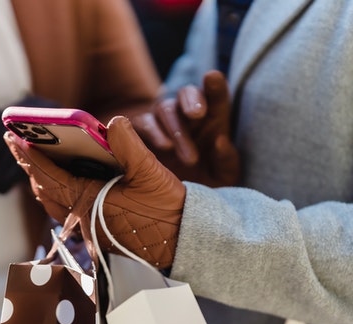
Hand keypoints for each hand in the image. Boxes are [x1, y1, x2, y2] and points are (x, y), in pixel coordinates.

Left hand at [5, 116, 184, 267]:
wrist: (181, 242)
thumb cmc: (167, 210)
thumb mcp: (151, 173)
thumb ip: (130, 146)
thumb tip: (114, 121)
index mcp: (88, 202)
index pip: (48, 177)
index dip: (29, 156)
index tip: (13, 137)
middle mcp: (81, 218)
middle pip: (43, 189)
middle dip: (28, 165)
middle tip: (15, 141)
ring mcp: (86, 227)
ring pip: (51, 201)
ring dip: (39, 179)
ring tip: (32, 157)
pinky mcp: (94, 231)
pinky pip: (64, 210)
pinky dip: (55, 191)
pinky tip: (59, 178)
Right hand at [133, 70, 239, 186]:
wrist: (177, 199)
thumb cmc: (206, 182)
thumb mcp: (224, 177)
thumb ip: (227, 160)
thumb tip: (220, 140)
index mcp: (213, 119)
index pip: (216, 95)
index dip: (215, 85)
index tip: (212, 77)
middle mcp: (187, 115)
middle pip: (187, 93)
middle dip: (192, 99)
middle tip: (197, 114)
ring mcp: (163, 122)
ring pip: (166, 108)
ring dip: (176, 128)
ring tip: (189, 157)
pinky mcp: (143, 133)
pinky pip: (144, 124)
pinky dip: (153, 133)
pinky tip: (164, 148)